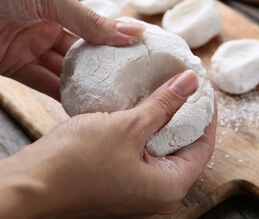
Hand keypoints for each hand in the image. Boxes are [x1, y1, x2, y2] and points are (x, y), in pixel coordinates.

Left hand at [0, 0, 143, 99]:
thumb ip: (89, 20)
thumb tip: (133, 31)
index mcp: (56, 7)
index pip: (92, 30)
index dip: (113, 44)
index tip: (136, 59)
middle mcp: (45, 28)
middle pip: (80, 55)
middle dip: (100, 70)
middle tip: (125, 85)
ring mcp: (28, 48)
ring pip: (63, 72)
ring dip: (83, 86)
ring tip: (108, 100)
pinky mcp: (11, 66)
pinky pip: (42, 83)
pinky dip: (60, 94)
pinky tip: (81, 103)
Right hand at [0, 70, 216, 217]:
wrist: (31, 185)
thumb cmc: (77, 163)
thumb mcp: (128, 127)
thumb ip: (163, 105)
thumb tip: (190, 83)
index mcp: (170, 186)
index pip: (205, 146)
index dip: (208, 115)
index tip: (204, 90)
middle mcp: (159, 194)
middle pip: (186, 149)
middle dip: (187, 117)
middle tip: (185, 88)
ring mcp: (139, 191)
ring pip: (164, 151)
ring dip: (165, 123)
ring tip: (165, 94)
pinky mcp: (122, 183)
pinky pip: (145, 155)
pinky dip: (147, 133)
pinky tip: (142, 111)